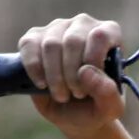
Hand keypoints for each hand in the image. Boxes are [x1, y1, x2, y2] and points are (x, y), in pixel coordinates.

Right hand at [18, 14, 124, 138]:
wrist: (75, 114)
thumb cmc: (97, 107)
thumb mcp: (110, 108)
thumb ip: (108, 93)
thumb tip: (85, 71)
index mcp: (109, 34)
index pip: (100, 36)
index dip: (92, 63)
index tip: (88, 87)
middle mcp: (83, 24)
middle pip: (73, 41)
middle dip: (71, 75)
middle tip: (76, 95)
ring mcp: (58, 28)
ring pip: (51, 45)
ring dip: (54, 77)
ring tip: (62, 95)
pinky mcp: (34, 37)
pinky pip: (28, 45)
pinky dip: (34, 69)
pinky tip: (42, 84)